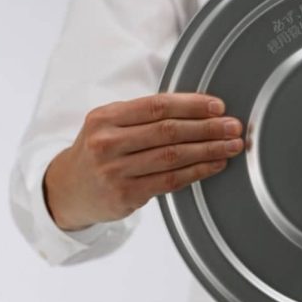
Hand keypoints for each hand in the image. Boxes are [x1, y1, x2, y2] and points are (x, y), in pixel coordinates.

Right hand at [44, 93, 243, 230]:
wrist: (67, 189)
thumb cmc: (99, 150)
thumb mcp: (108, 124)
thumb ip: (143, 115)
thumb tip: (198, 108)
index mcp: (105, 118)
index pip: (156, 106)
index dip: (191, 105)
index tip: (218, 106)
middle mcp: (107, 143)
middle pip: (168, 131)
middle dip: (207, 128)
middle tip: (233, 126)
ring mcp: (115, 172)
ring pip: (173, 157)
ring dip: (209, 150)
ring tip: (232, 145)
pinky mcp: (125, 196)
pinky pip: (170, 181)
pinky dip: (198, 172)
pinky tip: (215, 165)